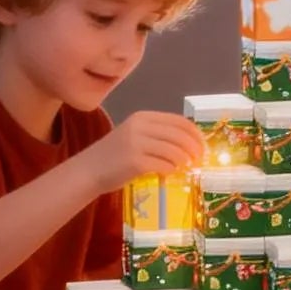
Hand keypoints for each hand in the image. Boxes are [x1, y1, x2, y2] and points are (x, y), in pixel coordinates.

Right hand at [83, 110, 205, 191]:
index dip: (194, 133)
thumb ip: (157, 134)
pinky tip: (170, 172)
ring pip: (174, 151)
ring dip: (184, 160)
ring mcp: (137, 144)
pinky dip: (171, 169)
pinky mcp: (135, 162)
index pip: (178, 121)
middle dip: (194, 148)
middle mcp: (140, 127)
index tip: (202, 145)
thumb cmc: (114, 155)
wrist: (88, 170)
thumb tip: (189, 143)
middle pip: (180, 135)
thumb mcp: (134, 135)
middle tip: (199, 159)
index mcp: (142, 117)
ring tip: (185, 167)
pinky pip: (164, 165)